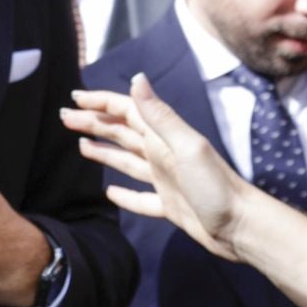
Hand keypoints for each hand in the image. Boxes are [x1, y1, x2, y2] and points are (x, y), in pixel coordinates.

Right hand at [62, 75, 255, 260]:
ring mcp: (165, 180)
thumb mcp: (186, 146)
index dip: (101, 103)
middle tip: (65, 118)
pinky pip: (139, 197)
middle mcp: (162, 155)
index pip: (126, 112)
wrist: (242, 227)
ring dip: (104, 151)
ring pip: (126, 161)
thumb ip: (159, 115)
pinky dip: (123, 194)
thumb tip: (137, 79)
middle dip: (94, 123)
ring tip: (80, 144)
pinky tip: (109, 193)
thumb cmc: (216, 187)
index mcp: (164, 138)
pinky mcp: (168, 206)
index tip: (75, 97)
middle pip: (121, 133)